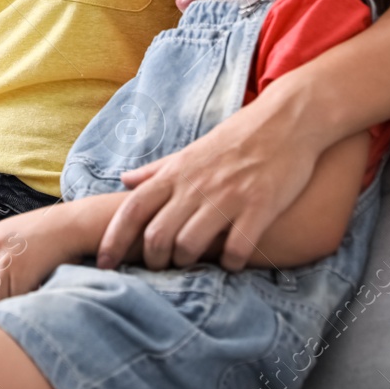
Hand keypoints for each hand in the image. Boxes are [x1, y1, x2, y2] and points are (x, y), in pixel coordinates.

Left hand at [0, 207, 88, 305]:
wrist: (70, 225)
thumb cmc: (51, 230)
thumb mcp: (19, 233)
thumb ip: (5, 251)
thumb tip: (0, 279)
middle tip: (9, 306)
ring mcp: (5, 260)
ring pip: (0, 294)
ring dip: (13, 299)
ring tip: (27, 296)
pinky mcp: (19, 273)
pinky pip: (16, 296)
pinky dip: (24, 299)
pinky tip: (36, 291)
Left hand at [98, 88, 318, 271]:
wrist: (286, 120)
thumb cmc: (236, 138)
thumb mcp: (191, 151)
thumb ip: (157, 170)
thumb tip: (124, 179)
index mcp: (176, 173)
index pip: (132, 210)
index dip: (113, 240)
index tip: (103, 264)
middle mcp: (196, 186)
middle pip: (157, 235)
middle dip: (153, 260)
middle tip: (161, 268)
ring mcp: (228, 197)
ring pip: (190, 245)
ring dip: (188, 262)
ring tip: (196, 262)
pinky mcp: (260, 206)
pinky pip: (236, 249)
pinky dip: (230, 263)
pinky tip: (233, 261)